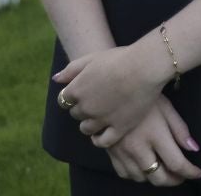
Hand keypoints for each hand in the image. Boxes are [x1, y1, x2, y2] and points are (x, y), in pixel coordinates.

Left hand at [53, 37, 171, 148]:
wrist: (145, 67)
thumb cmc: (120, 58)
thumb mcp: (93, 58)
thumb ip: (72, 69)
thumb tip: (56, 79)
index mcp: (77, 89)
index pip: (64, 100)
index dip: (73, 96)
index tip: (84, 92)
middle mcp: (86, 107)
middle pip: (76, 113)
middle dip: (83, 108)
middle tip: (97, 100)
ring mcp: (101, 119)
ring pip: (86, 128)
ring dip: (90, 124)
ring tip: (101, 117)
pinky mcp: (118, 128)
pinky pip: (103, 141)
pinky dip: (99, 139)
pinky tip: (102, 134)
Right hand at [101, 98, 200, 185]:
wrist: (111, 90)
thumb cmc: (143, 95)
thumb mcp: (166, 107)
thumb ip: (180, 130)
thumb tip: (194, 149)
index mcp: (155, 135)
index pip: (176, 163)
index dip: (190, 172)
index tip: (198, 173)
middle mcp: (138, 148)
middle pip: (158, 178)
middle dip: (173, 181)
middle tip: (182, 175)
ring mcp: (122, 152)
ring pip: (141, 178)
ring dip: (154, 177)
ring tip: (164, 168)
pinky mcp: (110, 153)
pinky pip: (125, 173)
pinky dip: (137, 174)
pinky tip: (144, 166)